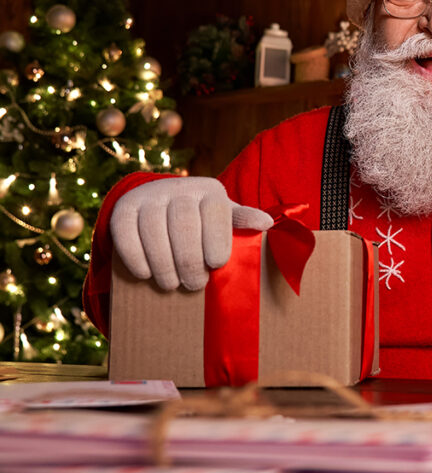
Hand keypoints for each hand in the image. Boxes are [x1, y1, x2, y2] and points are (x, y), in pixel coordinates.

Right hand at [110, 177, 272, 290]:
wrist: (161, 204)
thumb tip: (267, 224)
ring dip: (163, 264)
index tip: (217, 264)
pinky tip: (145, 274)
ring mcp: (149, 196)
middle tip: (194, 284)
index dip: (216, 240)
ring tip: (171, 284)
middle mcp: (178, 187)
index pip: (216, 213)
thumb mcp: (225, 217)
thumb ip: (243, 221)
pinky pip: (125, 233)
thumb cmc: (203, 219)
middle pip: (183, 225)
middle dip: (189, 260)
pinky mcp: (123, 208)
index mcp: (210, 190)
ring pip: (153, 231)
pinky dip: (135, 257)